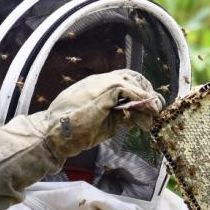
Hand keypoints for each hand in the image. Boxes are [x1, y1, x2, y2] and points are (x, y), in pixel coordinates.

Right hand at [29, 69, 162, 161]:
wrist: (55, 134)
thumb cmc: (77, 131)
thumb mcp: (107, 123)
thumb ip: (123, 117)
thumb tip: (140, 117)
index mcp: (99, 87)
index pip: (126, 79)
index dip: (142, 91)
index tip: (149, 106)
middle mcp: (100, 81)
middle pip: (132, 75)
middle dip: (147, 90)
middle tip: (154, 108)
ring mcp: (100, 83)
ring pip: (132, 80)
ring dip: (146, 96)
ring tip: (154, 111)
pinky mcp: (102, 91)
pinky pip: (128, 88)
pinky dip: (141, 99)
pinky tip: (147, 110)